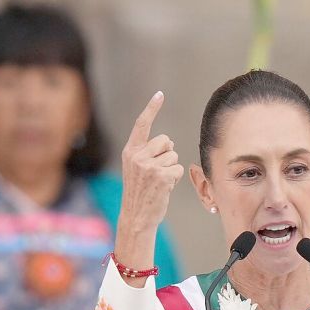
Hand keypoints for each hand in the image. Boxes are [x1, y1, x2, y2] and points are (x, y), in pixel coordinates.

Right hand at [118, 91, 182, 233]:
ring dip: (171, 169)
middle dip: (167, 154)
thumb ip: (146, 153)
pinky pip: (178, 169)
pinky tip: (164, 187)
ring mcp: (149, 166)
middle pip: (166, 141)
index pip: (142, 125)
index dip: (151, 109)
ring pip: (174, 156)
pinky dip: (175, 178)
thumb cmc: (140, 192)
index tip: (160, 95)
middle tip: (156, 172)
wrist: (136, 215)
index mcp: (130, 152)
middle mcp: (138, 156)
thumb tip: (168, 143)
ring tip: (158, 182)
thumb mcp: (135, 169)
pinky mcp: (161, 176)